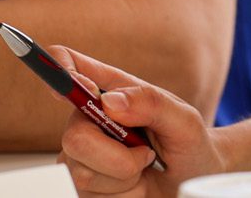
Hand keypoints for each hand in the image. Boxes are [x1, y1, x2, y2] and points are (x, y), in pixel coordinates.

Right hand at [54, 47, 225, 195]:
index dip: (58, 68)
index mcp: (112, 90)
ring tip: (142, 167)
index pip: (71, 66)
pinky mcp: (81, 184)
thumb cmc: (188, 145)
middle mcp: (90, 119)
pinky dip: (119, 194)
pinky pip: (88, 195)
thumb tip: (111, 101)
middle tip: (146, 153)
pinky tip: (133, 185)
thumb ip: (152, 104)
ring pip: (82, 173)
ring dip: (123, 177)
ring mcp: (81, 154)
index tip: (68, 86)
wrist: (191, 180)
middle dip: (117, 155)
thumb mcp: (184, 120)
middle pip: (74, 137)